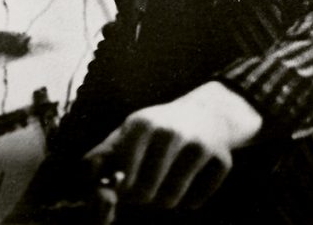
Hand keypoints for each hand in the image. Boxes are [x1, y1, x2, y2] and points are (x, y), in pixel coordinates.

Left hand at [84, 82, 259, 210]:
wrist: (211, 111)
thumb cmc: (159, 128)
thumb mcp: (128, 133)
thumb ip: (99, 158)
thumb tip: (91, 183)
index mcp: (142, 124)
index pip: (122, 180)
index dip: (123, 188)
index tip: (128, 181)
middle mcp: (171, 132)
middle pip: (145, 194)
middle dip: (145, 196)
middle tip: (151, 183)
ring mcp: (199, 145)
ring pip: (171, 200)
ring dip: (167, 200)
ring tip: (169, 182)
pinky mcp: (222, 159)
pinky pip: (198, 201)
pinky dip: (193, 200)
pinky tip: (193, 181)